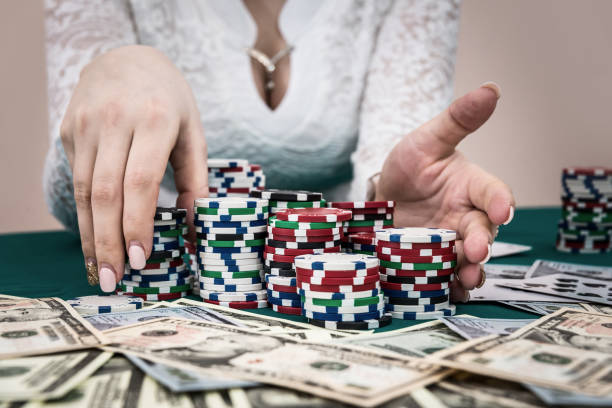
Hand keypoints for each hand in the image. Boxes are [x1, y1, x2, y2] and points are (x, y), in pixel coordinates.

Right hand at [60, 45, 207, 291]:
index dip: (138, 223)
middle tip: (113, 281)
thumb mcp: (193, 129)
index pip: (140, 181)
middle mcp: (114, 120)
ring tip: (100, 272)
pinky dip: (85, 215)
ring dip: (90, 236)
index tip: (140, 259)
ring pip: (85, 191)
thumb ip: (195, 177)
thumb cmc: (168, 99)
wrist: (125, 58)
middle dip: (107, 242)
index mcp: (153, 118)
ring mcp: (86, 125)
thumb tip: (193, 225)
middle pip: (106, 192)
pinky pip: (77, 180)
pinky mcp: (70, 131)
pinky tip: (92, 240)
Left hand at [376, 83, 513, 301]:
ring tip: (466, 279)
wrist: (385, 193)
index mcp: (470, 185)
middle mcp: (466, 215)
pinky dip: (448, 285)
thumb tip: (491, 88)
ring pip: (468, 257)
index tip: (502, 209)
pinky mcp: (432, 260)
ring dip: (470, 269)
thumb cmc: (411, 164)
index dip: (499, 200)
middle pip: (482, 230)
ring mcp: (449, 240)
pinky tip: (446, 293)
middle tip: (477, 249)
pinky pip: (445, 275)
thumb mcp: (428, 139)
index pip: (492, 191)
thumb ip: (457, 119)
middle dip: (482, 240)